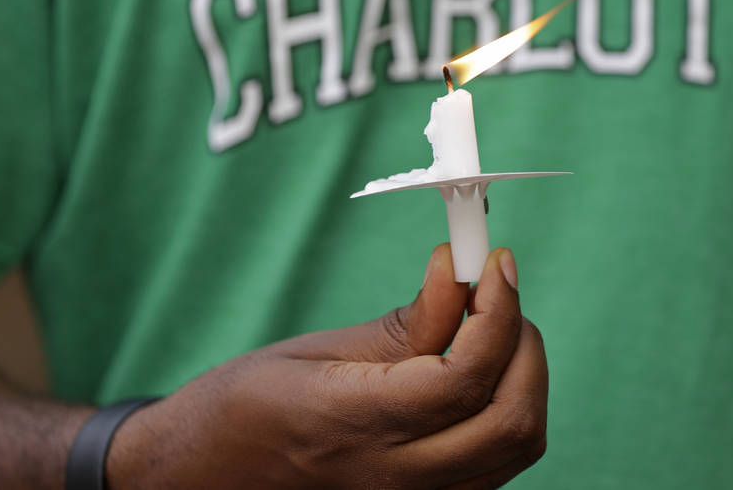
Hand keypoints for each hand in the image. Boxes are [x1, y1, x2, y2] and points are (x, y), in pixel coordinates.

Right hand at [107, 244, 547, 488]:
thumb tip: (461, 271)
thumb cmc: (246, 406)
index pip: (463, 378)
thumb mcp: (317, 350)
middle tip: (500, 294)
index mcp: (352, 425)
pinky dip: (506, 411)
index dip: (498, 312)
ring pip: (516, 448)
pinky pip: (497, 464)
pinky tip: (477, 374)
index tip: (497, 263)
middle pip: (512, 423)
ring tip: (490, 328)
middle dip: (525, 346)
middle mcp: (392, 479)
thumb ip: (405, 322)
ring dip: (523, 378)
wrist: (207, 477)